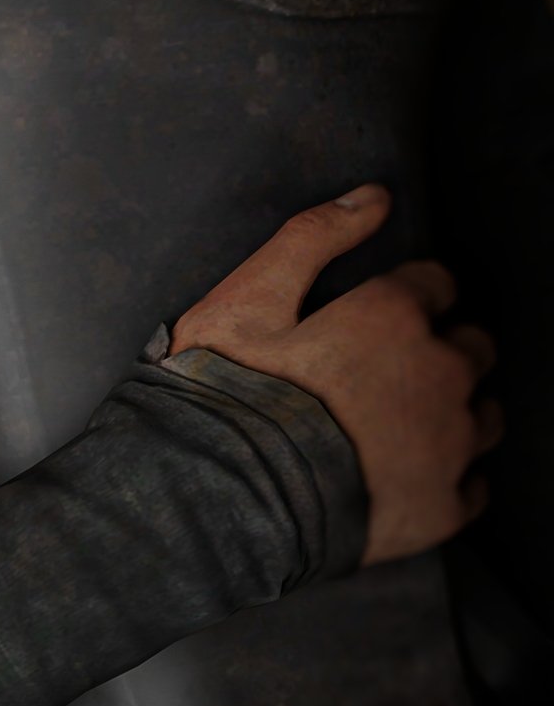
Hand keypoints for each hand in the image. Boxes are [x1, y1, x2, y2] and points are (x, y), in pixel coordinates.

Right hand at [169, 184, 499, 565]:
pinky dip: (445, 479)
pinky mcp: (441, 508)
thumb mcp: (245, 298)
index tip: (374, 314)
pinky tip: (400, 476)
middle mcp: (438, 375)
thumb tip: (373, 197)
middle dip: (438, 349)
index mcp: (394, 318)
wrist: (223, 498)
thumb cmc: (227, 393)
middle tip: (379, 370)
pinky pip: (471, 486)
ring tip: (393, 426)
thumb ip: (312, 238)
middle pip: (473, 348)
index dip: (405, 295)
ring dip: (451, 412)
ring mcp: (446, 446)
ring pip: (482, 416)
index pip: (435, 284)